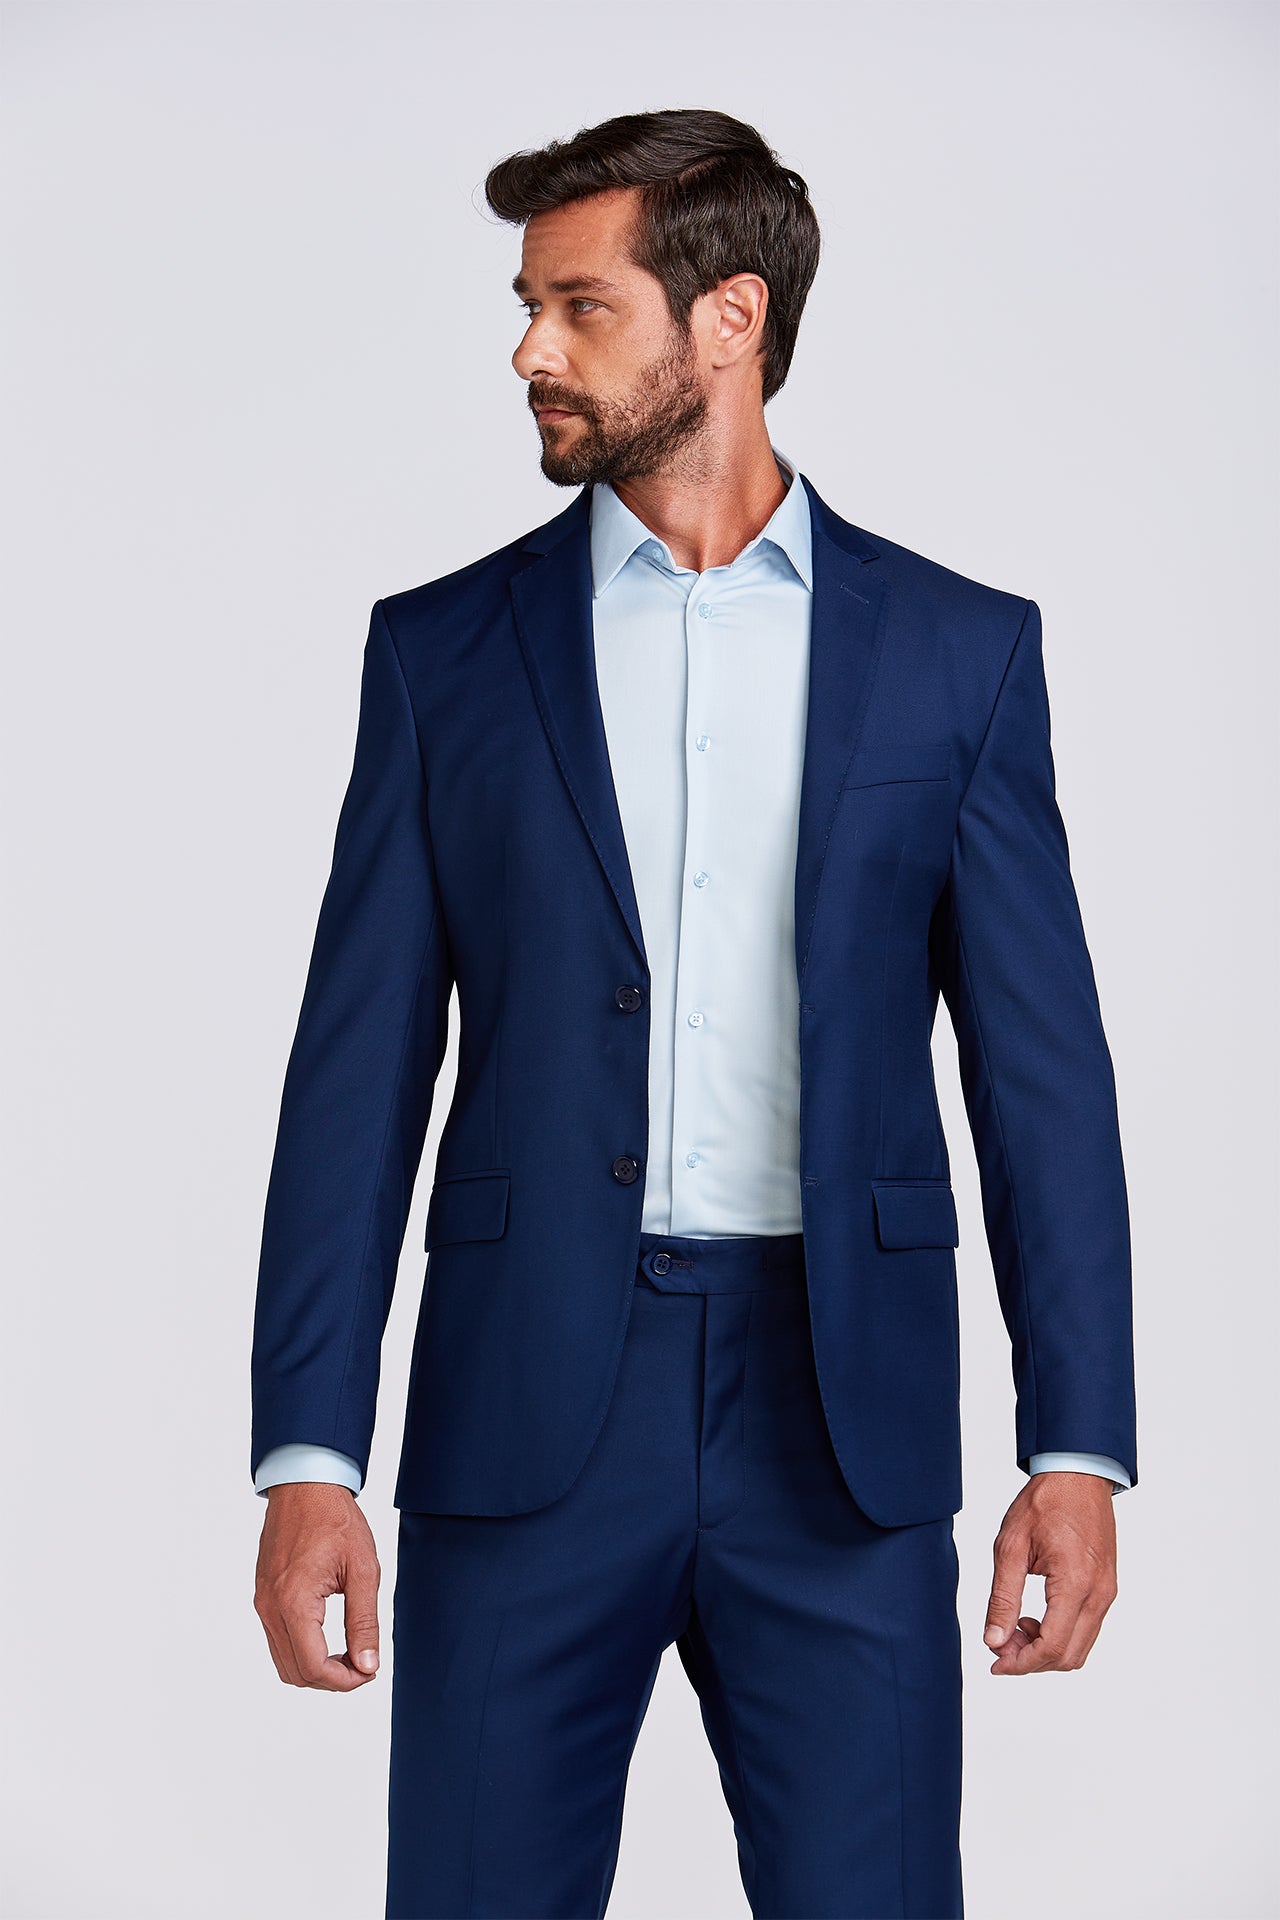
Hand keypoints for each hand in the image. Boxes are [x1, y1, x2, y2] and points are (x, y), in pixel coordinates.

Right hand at [254, 1482, 380, 1689]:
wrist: (305, 1485)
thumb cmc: (335, 1519)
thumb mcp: (363, 1569)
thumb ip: (365, 1622)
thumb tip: (368, 1665)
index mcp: (294, 1601)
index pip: (313, 1668)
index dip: (344, 1681)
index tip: (369, 1671)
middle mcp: (270, 1607)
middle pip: (296, 1673)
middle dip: (331, 1679)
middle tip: (363, 1663)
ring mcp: (262, 1602)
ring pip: (284, 1661)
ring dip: (316, 1668)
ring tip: (349, 1651)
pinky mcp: (262, 1596)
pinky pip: (277, 1640)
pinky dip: (302, 1650)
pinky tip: (329, 1636)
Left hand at [983, 1471, 1117, 1674]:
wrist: (1078, 1475)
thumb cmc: (1044, 1502)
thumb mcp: (1010, 1546)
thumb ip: (1002, 1597)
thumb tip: (993, 1640)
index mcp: (1074, 1583)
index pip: (1052, 1647)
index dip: (1021, 1663)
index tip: (995, 1662)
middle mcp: (1099, 1594)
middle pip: (1069, 1657)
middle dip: (1032, 1661)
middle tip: (1000, 1644)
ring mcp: (1107, 1593)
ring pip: (1080, 1648)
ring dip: (1046, 1650)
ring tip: (1015, 1626)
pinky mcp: (1107, 1588)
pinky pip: (1087, 1629)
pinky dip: (1060, 1635)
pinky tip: (1035, 1617)